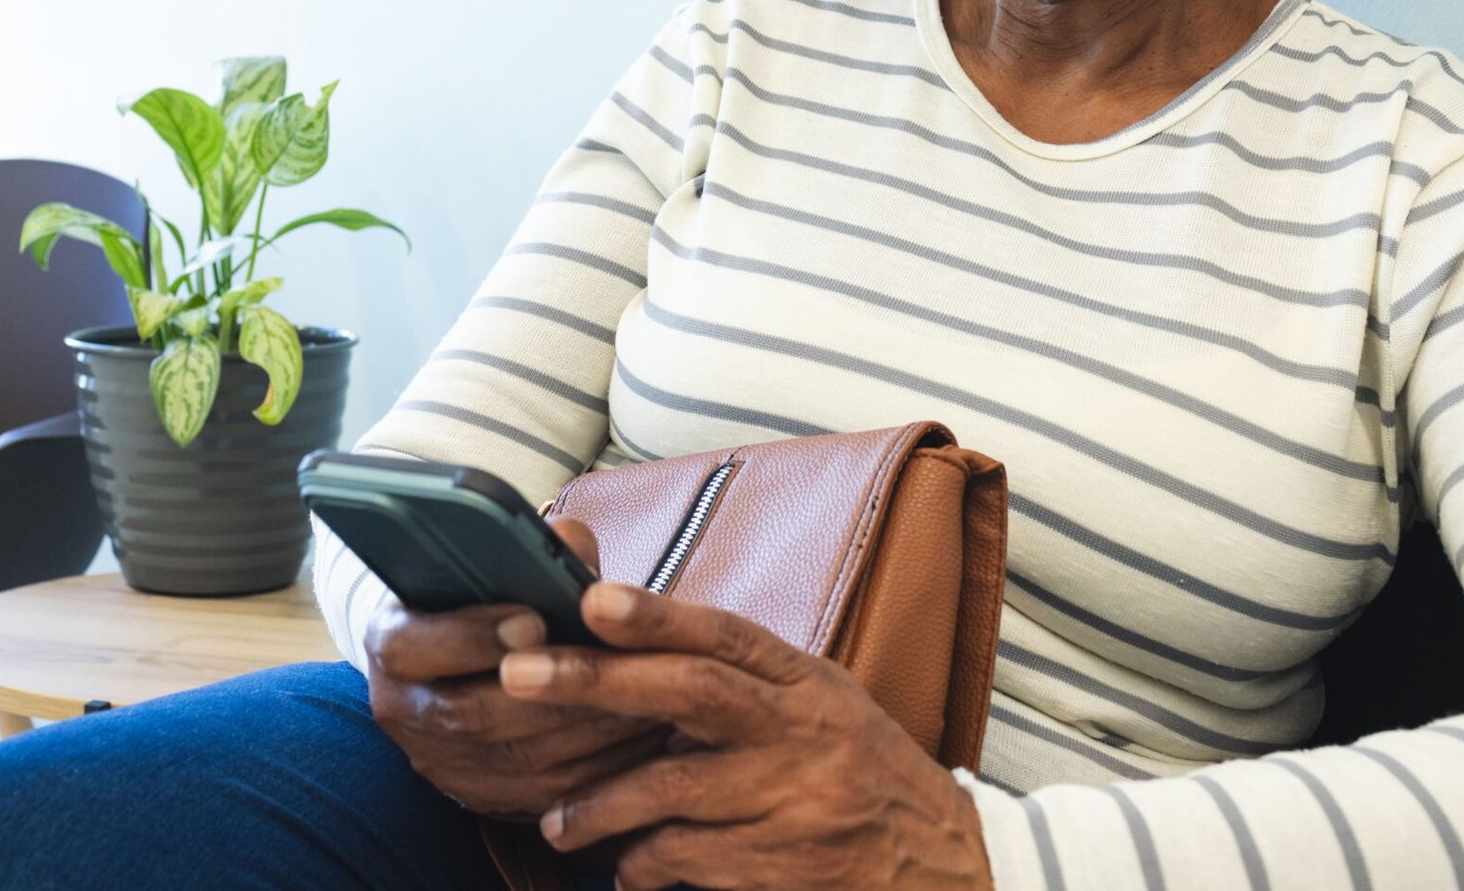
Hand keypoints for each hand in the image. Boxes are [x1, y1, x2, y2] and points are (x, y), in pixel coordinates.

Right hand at [363, 517, 670, 818]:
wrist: (454, 664)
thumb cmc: (480, 600)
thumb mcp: (484, 565)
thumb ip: (529, 549)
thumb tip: (572, 547)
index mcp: (392, 643)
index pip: (412, 645)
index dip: (471, 635)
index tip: (534, 619)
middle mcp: (403, 710)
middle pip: (472, 714)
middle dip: (550, 692)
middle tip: (616, 669)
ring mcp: (440, 763)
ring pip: (515, 759)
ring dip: (585, 732)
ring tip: (645, 699)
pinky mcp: (481, 797)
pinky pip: (544, 794)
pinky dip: (597, 768)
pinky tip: (641, 740)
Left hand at [498, 579, 993, 889]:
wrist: (945, 868)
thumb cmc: (857, 773)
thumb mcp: (819, 704)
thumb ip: (742, 675)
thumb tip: (629, 634)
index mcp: (806, 682)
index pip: (724, 635)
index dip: (655, 614)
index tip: (591, 599)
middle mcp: (803, 731)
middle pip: (690, 691)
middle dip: (595, 681)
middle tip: (518, 680)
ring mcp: (796, 801)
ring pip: (673, 789)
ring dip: (599, 805)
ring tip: (556, 821)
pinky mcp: (785, 868)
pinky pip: (689, 860)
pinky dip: (643, 865)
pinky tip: (623, 870)